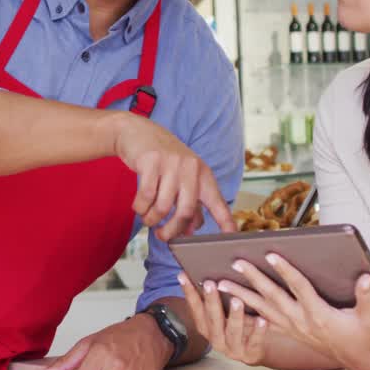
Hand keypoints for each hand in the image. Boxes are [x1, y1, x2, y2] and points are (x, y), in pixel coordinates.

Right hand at [111, 113, 234, 240]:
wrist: (138, 132)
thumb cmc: (162, 159)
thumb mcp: (181, 177)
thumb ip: (188, 201)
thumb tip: (189, 231)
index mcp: (202, 173)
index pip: (217, 201)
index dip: (225, 220)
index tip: (232, 236)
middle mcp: (190, 167)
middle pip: (185, 211)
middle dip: (172, 230)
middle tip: (162, 237)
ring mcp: (171, 163)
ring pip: (162, 207)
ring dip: (151, 219)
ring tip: (147, 219)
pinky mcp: (151, 161)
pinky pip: (145, 197)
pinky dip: (140, 208)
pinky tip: (139, 207)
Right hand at [178, 273, 269, 365]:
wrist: (255, 351)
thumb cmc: (237, 325)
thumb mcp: (223, 315)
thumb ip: (216, 299)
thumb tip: (207, 270)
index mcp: (206, 327)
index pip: (194, 308)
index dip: (188, 292)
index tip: (184, 274)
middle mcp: (215, 339)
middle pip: (212, 319)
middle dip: (211, 301)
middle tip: (210, 283)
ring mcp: (232, 348)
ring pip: (232, 332)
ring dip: (234, 316)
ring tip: (237, 300)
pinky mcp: (250, 354)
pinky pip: (254, 342)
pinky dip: (257, 331)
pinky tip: (262, 319)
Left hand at [217, 255, 369, 369]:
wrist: (359, 358)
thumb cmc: (366, 334)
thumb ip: (367, 296)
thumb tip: (366, 277)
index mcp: (320, 314)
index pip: (300, 288)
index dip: (286, 270)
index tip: (271, 254)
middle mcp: (302, 321)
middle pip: (273, 296)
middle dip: (253, 278)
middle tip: (236, 262)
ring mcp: (293, 327)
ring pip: (262, 309)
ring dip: (241, 295)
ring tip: (221, 282)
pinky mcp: (289, 330)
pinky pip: (262, 320)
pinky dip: (246, 311)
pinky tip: (231, 303)